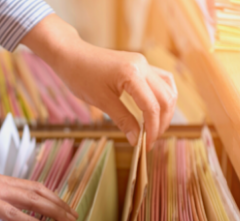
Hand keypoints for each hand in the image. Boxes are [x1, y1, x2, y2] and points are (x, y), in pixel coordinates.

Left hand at [22, 14, 177, 149]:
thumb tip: (136, 139)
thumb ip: (122, 120)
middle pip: (166, 98)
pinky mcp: (140, 65)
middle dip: (162, 122)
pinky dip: (162, 97)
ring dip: (165, 110)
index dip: (152, 129)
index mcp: (132, 74)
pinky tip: (156, 110)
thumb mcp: (101, 101)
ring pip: (168, 88)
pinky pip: (161, 80)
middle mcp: (143, 66)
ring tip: (155, 127)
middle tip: (150, 140)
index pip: (152, 106)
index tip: (146, 145)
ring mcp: (143, 63)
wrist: (71, 55)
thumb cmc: (81, 76)